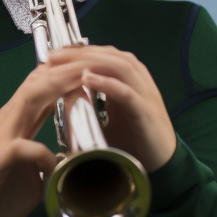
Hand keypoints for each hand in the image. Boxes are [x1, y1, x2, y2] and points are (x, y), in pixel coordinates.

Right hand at [0, 58, 87, 216]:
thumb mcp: (32, 176)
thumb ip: (50, 162)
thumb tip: (71, 161)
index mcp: (18, 123)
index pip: (44, 88)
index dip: (67, 73)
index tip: (93, 64)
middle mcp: (9, 122)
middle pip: (38, 82)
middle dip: (65, 68)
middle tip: (93, 56)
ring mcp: (0, 137)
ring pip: (28, 99)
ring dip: (55, 87)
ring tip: (80, 79)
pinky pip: (23, 147)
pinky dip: (42, 153)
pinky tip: (55, 163)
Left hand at [42, 45, 176, 174]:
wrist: (163, 164)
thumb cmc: (135, 140)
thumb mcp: (109, 116)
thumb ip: (93, 102)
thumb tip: (65, 92)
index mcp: (131, 80)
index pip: (105, 55)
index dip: (80, 52)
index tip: (55, 55)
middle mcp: (140, 81)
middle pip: (111, 56)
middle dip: (80, 53)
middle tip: (53, 56)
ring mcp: (145, 95)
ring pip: (119, 67)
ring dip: (90, 63)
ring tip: (66, 64)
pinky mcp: (146, 112)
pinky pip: (127, 92)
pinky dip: (107, 83)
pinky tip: (87, 78)